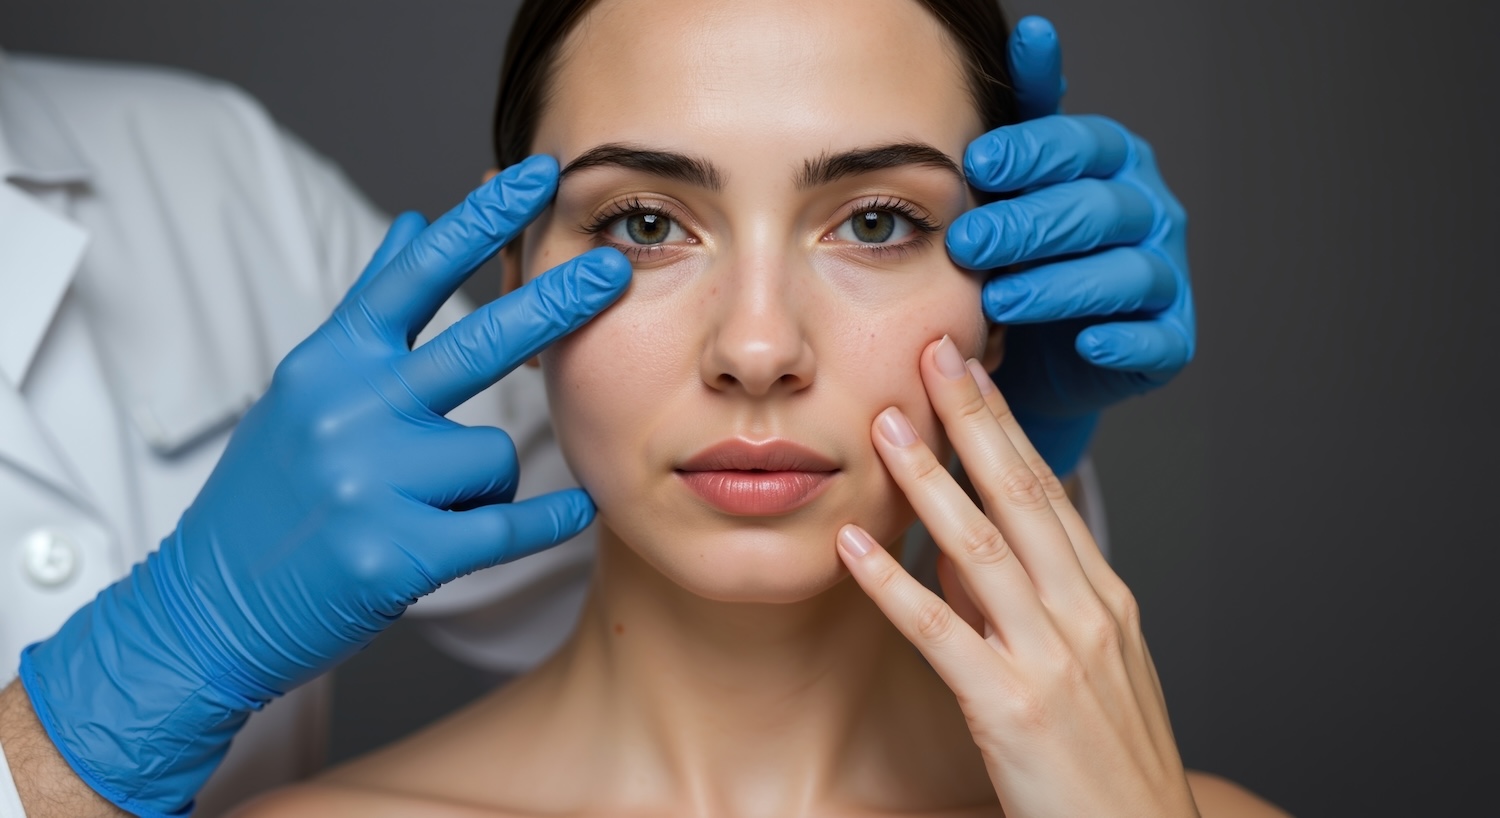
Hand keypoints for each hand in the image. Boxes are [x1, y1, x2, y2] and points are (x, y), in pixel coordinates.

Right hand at [17, 156, 631, 817]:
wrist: (208, 605)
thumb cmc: (269, 493)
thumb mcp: (305, 386)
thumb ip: (368, 310)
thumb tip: (412, 222)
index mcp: (329, 363)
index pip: (414, 276)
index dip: (479, 221)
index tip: (536, 177)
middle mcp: (346, 411)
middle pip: (477, 344)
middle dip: (556, 304)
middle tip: (614, 274)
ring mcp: (368, 482)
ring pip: (494, 455)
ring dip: (481, 481)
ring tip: (426, 506)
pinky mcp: (394, 553)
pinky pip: (505, 525)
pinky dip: (546, 521)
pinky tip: (577, 511)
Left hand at [836, 336, 1197, 817]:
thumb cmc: (1109, 759)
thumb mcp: (1085, 666)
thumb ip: (1025, 602)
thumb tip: (959, 549)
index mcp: (1103, 597)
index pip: (1048, 491)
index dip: (1005, 425)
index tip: (972, 368)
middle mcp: (1083, 613)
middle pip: (1022, 495)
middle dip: (974, 418)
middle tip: (934, 352)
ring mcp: (1051, 657)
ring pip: (980, 548)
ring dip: (928, 480)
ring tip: (884, 424)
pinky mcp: (1010, 707)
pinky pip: (941, 632)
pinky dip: (892, 583)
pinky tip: (854, 545)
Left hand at [950, 16, 1195, 475]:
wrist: (1036, 349)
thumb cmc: (1023, 252)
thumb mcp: (1016, 184)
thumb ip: (1026, 116)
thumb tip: (1032, 34)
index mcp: (1114, 162)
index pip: (1081, 145)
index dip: (1032, 152)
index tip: (976, 162)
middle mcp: (1150, 210)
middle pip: (1098, 209)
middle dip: (1029, 225)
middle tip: (966, 243)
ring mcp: (1166, 276)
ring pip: (1126, 273)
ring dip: (1063, 285)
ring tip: (1001, 299)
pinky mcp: (1171, 338)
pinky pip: (1158, 338)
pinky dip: (1128, 341)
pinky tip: (1089, 341)